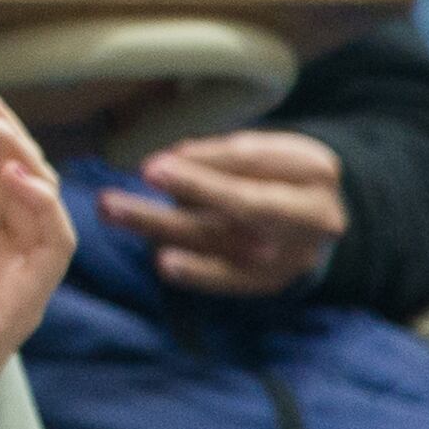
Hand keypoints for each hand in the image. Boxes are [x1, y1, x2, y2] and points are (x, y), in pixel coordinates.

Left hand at [103, 126, 345, 299]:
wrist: (315, 217)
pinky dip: (198, 272)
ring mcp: (297, 254)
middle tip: (142, 175)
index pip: (253, 161)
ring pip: (226, 241)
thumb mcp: (263, 148)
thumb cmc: (275, 171)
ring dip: (164, 227)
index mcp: (313, 168)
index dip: (206, 160)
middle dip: (192, 190)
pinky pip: (233, 278)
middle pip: (246, 204)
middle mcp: (314, 216)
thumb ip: (224, 153)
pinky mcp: (276, 280)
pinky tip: (163, 264)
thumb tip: (175, 158)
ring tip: (113, 211)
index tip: (154, 162)